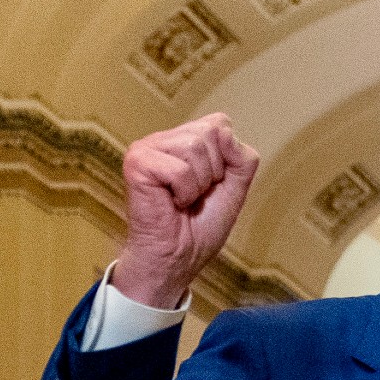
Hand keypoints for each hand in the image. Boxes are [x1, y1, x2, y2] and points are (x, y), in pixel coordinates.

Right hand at [114, 113, 259, 306]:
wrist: (179, 257)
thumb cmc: (201, 226)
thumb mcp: (235, 188)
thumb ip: (241, 158)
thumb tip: (224, 130)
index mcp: (184, 139)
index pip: (219, 123)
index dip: (227, 158)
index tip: (212, 184)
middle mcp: (165, 138)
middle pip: (210, 132)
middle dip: (214, 171)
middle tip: (196, 194)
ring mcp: (147, 148)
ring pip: (194, 147)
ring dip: (198, 184)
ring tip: (183, 199)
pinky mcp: (137, 162)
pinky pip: (180, 170)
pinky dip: (184, 192)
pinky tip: (171, 202)